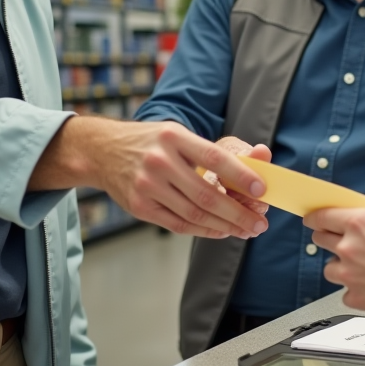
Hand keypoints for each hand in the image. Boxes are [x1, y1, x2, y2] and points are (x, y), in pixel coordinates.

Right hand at [32, 117, 268, 239]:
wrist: (102, 151)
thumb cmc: (149, 142)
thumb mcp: (176, 134)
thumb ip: (211, 151)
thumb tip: (257, 164)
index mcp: (173, 136)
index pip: (214, 158)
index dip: (240, 175)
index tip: (261, 189)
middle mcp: (159, 161)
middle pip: (206, 193)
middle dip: (238, 212)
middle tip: (260, 223)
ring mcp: (147, 185)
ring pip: (194, 213)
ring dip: (225, 225)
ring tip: (246, 230)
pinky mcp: (139, 206)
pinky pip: (178, 224)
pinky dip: (203, 230)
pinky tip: (221, 231)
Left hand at [304, 208, 364, 319]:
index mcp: (360, 223)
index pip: (323, 216)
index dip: (315, 217)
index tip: (312, 219)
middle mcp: (349, 247)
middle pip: (321, 239)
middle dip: (325, 237)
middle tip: (337, 239)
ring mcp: (349, 274)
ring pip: (330, 268)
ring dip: (340, 265)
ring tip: (360, 266)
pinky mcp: (356, 297)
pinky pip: (345, 292)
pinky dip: (355, 289)